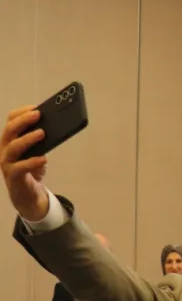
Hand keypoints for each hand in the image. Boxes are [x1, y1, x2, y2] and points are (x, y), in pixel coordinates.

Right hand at [1, 106, 51, 221]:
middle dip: (23, 120)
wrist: (29, 193)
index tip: (36, 107)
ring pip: (13, 147)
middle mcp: (5, 148)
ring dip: (27, 138)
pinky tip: (44, 158)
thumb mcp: (39, 151)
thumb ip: (42, 140)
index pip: (11, 120)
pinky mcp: (13, 176)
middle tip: (38, 115)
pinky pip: (20, 167)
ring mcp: (7, 162)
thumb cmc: (33, 168)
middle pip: (9, 130)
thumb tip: (56, 125)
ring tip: (42, 133)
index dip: (22, 112)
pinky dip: (32, 161)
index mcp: (11, 139)